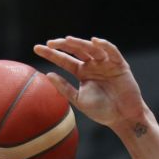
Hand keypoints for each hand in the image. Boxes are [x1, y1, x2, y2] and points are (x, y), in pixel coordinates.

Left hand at [33, 36, 147, 128]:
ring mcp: (106, 63)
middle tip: (50, 43)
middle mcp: (93, 65)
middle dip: (63, 45)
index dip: (51, 54)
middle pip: (76, 50)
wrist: (122, 117)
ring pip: (91, 49)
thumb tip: (47, 74)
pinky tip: (94, 42)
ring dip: (80, 43)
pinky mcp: (119, 64)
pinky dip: (104, 45)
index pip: (64, 60)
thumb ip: (64, 87)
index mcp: (82, 72)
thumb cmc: (101, 110)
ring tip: (67, 40)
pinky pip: (112, 52)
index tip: (36, 48)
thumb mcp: (78, 99)